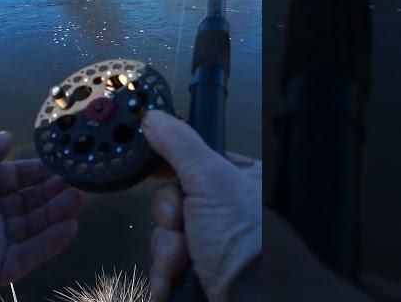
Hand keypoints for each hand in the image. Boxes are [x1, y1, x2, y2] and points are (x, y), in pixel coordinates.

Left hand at [0, 132, 82, 286]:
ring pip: (35, 227)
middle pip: (30, 203)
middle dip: (54, 192)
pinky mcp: (1, 266)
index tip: (60, 166)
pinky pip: (30, 254)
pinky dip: (51, 242)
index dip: (39, 173)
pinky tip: (70, 228)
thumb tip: (8, 136)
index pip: (17, 179)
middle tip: (77, 182)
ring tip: (78, 199)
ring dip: (57, 213)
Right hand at [142, 111, 261, 301]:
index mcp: (235, 182)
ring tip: (182, 264)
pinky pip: (166, 267)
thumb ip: (180, 145)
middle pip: (171, 202)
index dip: (169, 171)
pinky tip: (174, 283)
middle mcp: (224, 213)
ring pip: (166, 236)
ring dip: (166, 252)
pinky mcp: (198, 275)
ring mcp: (210, 246)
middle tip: (181, 226)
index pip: (189, 164)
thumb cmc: (246, 240)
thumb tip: (154, 116)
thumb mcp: (211, 180)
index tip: (156, 173)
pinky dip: (165, 276)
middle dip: (169, 220)